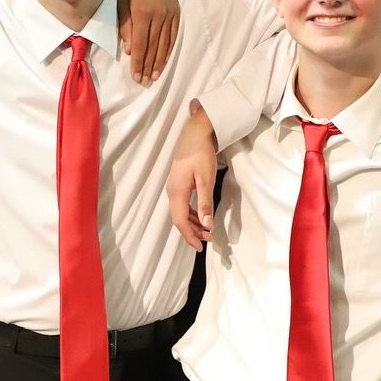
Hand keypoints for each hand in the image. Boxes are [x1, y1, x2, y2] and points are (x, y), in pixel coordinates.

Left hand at [115, 0, 178, 83]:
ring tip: (154, 77)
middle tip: (145, 82)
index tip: (136, 76)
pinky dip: (169, 50)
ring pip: (165, 43)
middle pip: (154, 47)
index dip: (139, 62)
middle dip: (148, 66)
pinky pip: (173, 35)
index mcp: (142, 11)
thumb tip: (131, 50)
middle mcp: (159, 14)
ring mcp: (170, 13)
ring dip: (160, 62)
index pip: (141, 44)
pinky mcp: (176, 12)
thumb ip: (124, 25)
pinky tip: (165, 61)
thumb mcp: (119, 0)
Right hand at [165, 105, 218, 250]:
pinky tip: (201, 215)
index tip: (200, 247)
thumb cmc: (201, 154)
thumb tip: (207, 224)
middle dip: (193, 232)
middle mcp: (171, 192)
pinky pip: (182, 204)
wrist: (195, 133)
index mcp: (177, 192)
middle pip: (179, 219)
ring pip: (180, 212)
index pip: (180, 221)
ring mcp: (173, 188)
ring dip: (193, 223)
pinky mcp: (178, 184)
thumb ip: (205, 202)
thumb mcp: (206, 179)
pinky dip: (191, 213)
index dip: (189, 236)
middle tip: (208, 239)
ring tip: (207, 230)